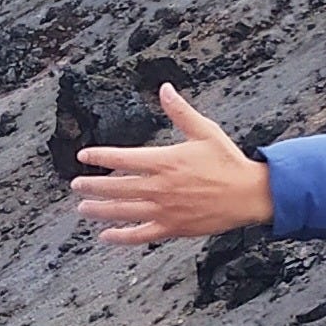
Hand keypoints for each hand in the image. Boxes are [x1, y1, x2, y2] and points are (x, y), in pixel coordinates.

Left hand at [67, 85, 272, 245]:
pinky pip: (142, 234)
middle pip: (116, 187)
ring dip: (100, 210)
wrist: (249, 194)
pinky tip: (107, 236)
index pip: (122, 159)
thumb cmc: (228, 161)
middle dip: (92, 185)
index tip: (83, 156)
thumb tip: (164, 88)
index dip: (99, 157)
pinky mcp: (174, 228)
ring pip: (124, 211)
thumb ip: (180, 111)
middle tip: (76, 185)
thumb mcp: (205, 130)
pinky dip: (122, 237)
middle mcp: (161, 187)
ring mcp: (165, 209)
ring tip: (83, 208)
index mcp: (165, 161)